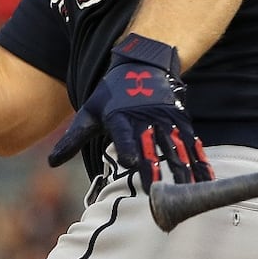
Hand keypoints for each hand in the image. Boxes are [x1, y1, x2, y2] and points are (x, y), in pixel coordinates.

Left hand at [48, 33, 214, 188]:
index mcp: (121, 116)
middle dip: (156, 169)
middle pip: (152, 146)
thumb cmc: (112, 93)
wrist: (143, 65)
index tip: (129, 161)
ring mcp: (166, 120)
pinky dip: (199, 163)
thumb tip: (51, 163)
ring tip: (187, 193)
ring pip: (175, 148)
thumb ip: (73, 139)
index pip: (123, 134)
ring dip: (182, 171)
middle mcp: (146, 118)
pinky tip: (205, 182)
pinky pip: (191, 145)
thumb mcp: (89, 112)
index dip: (126, 146)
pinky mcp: (181, 122)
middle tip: (159, 193)